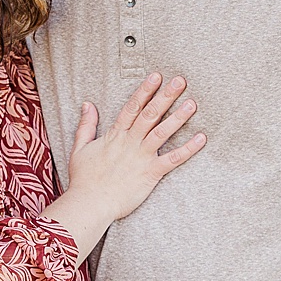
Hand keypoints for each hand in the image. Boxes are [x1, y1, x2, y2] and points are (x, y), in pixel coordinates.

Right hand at [43, 72, 205, 260]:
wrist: (90, 202)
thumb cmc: (84, 178)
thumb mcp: (80, 147)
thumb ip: (86, 125)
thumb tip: (88, 104)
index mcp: (115, 135)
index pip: (132, 107)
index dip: (145, 91)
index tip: (156, 77)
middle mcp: (130, 143)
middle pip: (150, 115)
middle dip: (165, 96)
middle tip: (180, 81)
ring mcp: (141, 157)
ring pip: (162, 132)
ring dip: (178, 117)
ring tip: (192, 103)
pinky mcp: (150, 174)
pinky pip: (172, 160)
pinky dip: (188, 149)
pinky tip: (201, 138)